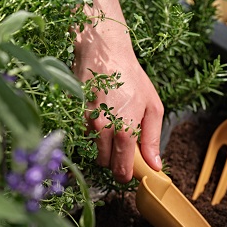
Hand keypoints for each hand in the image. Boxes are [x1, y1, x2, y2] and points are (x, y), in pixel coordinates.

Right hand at [73, 12, 163, 183]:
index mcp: (124, 129)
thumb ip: (153, 139)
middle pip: (105, 163)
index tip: (129, 174)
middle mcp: (102, 129)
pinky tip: (99, 119)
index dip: (126, 175)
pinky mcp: (72, 115)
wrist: (104, 51)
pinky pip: (81, 135)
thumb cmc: (132, 78)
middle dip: (115, 160)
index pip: (121, 168)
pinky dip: (89, 134)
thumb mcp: (153, 107)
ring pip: (91, 151)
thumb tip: (155, 165)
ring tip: (112, 127)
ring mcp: (84, 122)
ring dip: (102, 147)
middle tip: (124, 146)